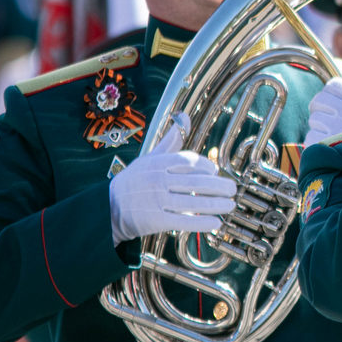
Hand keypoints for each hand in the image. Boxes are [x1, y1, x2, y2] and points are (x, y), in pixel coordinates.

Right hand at [108, 113, 236, 245]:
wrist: (108, 207)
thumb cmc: (134, 180)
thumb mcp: (149, 158)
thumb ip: (170, 141)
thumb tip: (185, 118)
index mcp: (157, 164)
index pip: (187, 161)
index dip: (205, 166)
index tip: (215, 171)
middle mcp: (158, 181)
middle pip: (195, 182)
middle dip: (218, 186)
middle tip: (233, 190)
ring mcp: (156, 201)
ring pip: (193, 202)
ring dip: (216, 205)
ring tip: (230, 205)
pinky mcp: (155, 221)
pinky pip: (183, 221)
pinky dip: (201, 223)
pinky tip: (216, 223)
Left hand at [304, 78, 341, 146]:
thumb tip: (329, 88)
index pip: (334, 85)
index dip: (328, 95)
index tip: (332, 105)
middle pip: (319, 100)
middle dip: (319, 111)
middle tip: (328, 123)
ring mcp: (338, 129)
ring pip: (313, 119)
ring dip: (319, 129)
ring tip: (334, 139)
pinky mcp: (324, 145)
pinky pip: (310, 136)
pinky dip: (316, 144)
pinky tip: (329, 150)